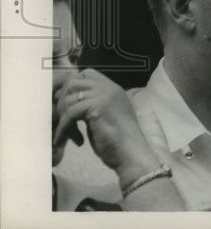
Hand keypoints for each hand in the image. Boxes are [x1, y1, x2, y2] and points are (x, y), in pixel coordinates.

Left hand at [53, 69, 160, 187]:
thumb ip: (92, 105)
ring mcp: (106, 96)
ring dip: (61, 116)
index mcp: (113, 89)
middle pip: (75, 81)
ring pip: (70, 97)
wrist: (131, 154)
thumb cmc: (117, 141)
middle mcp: (110, 88)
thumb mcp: (104, 117)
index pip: (86, 74)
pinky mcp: (99, 107)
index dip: (71, 88)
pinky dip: (62, 128)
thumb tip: (69, 102)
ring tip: (63, 133)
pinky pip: (70, 113)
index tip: (64, 108)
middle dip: (62, 100)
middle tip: (60, 120)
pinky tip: (60, 140)